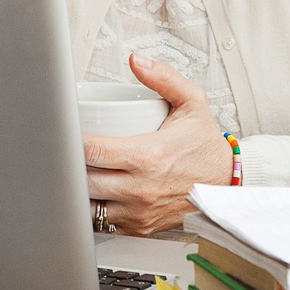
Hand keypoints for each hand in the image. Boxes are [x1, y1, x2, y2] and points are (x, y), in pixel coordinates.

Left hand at [83, 55, 229, 235]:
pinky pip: (102, 223)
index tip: (65, 130)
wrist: (227, 184)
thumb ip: (164, 77)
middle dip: (68, 165)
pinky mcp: (139, 228)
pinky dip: (91, 209)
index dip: (71, 140)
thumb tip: (136, 60)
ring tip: (73, 172)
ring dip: (76, 189)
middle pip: (82, 180)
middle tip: (63, 150)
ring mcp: (139, 212)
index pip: (92, 150)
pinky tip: (91, 192)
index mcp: (149, 156)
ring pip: (87, 206)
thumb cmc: (205, 145)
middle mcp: (141, 188)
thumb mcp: (192, 102)